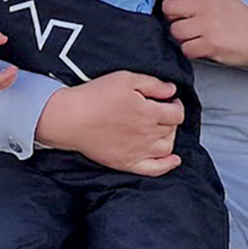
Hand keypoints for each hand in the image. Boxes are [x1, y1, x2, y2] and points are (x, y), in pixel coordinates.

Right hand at [32, 72, 181, 175]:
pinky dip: (167, 166)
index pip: (177, 113)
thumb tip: (172, 90)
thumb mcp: (125, 79)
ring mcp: (137, 151)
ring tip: (162, 129)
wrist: (70, 118)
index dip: (177, 105)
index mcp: (148, 113)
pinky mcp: (126, 163)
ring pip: (166, 148)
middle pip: (171, 129)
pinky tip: (173, 160)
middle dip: (171, 119)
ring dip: (170, 137)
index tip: (171, 101)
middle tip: (163, 111)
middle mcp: (146, 134)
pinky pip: (153, 169)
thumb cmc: (94, 97)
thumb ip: (152, 84)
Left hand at [149, 0, 247, 67]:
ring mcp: (207, 24)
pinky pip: (185, 48)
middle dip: (171, 18)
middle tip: (182, 22)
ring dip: (181, 37)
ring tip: (195, 37)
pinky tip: (202, 47)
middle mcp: (205, 5)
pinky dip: (191, 51)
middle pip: (169, 8)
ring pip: (174, 31)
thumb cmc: (237, 18)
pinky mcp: (210, 43)